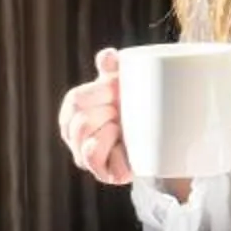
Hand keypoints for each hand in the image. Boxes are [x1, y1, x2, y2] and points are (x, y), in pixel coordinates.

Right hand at [58, 47, 132, 184]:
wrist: (159, 136)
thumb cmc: (132, 105)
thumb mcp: (121, 82)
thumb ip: (111, 67)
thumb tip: (108, 56)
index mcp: (71, 113)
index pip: (76, 100)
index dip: (99, 93)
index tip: (118, 89)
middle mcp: (74, 138)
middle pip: (80, 123)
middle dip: (106, 113)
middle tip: (122, 110)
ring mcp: (88, 159)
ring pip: (88, 145)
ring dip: (109, 132)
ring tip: (121, 127)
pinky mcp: (106, 175)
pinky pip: (104, 165)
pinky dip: (115, 153)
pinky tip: (125, 147)